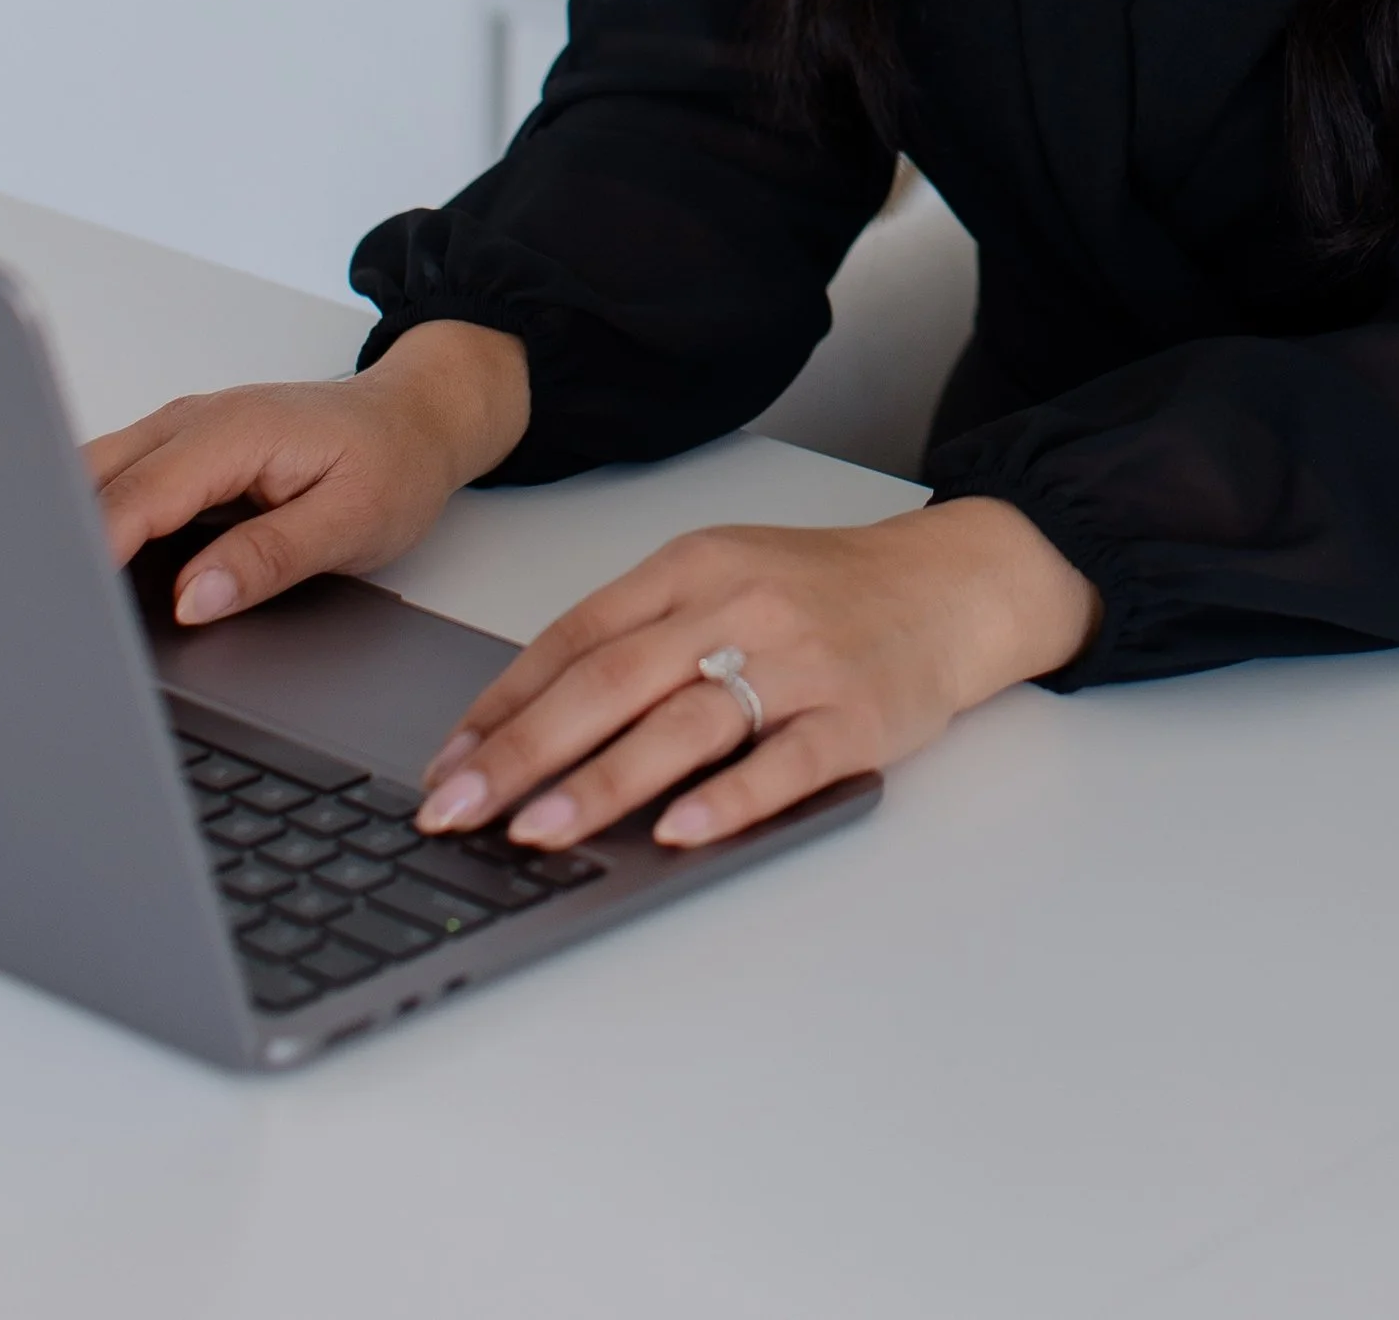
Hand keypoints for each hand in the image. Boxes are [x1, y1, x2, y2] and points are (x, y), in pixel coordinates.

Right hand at [83, 322, 531, 623]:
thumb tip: (194, 598)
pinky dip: (97, 524)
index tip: (71, 607)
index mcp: (235, 432)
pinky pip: (118, 485)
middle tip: (55, 615)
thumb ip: (270, 559)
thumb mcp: (352, 522)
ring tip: (67, 601)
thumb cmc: (395, 461)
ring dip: (74, 532)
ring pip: (94, 479)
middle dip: (64, 542)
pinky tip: (96, 572)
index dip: (95, 554)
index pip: (137, 496)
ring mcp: (181, 434)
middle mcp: (194, 422)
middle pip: (93, 481)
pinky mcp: (180, 454)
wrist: (419, 418)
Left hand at [413, 499, 1101, 853]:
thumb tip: (528, 720)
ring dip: (602, 782)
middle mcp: (740, 606)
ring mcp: (799, 662)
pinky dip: (725, 800)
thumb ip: (642, 634)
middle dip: (523, 752)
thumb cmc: (823, 592)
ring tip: (535, 832)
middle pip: (613, 681)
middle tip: (455, 810)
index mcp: (694, 566)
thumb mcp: (725, 577)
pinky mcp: (855, 717)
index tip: (445, 765)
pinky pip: (781, 764)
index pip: (578, 635)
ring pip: (684, 724)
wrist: (953, 583)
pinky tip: (674, 833)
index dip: (503, 703)